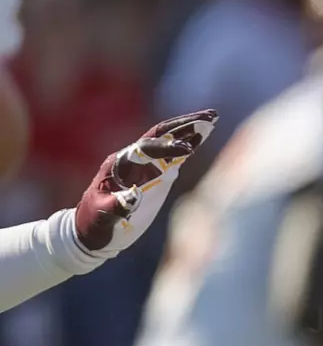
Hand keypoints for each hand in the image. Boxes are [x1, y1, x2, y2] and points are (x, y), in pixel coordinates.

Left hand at [74, 110, 217, 253]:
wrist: (89, 229)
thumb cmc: (94, 224)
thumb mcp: (102, 217)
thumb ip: (116, 206)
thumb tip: (133, 197)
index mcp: (119, 164)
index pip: (147, 148)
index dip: (168, 147)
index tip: (189, 148)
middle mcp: (132, 158)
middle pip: (159, 134)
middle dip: (184, 125)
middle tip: (209, 116)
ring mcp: (142, 164)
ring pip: (166, 140)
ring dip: (188, 129)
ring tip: (211, 120)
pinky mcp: (151, 173)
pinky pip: (170, 155)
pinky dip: (187, 145)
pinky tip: (201, 139)